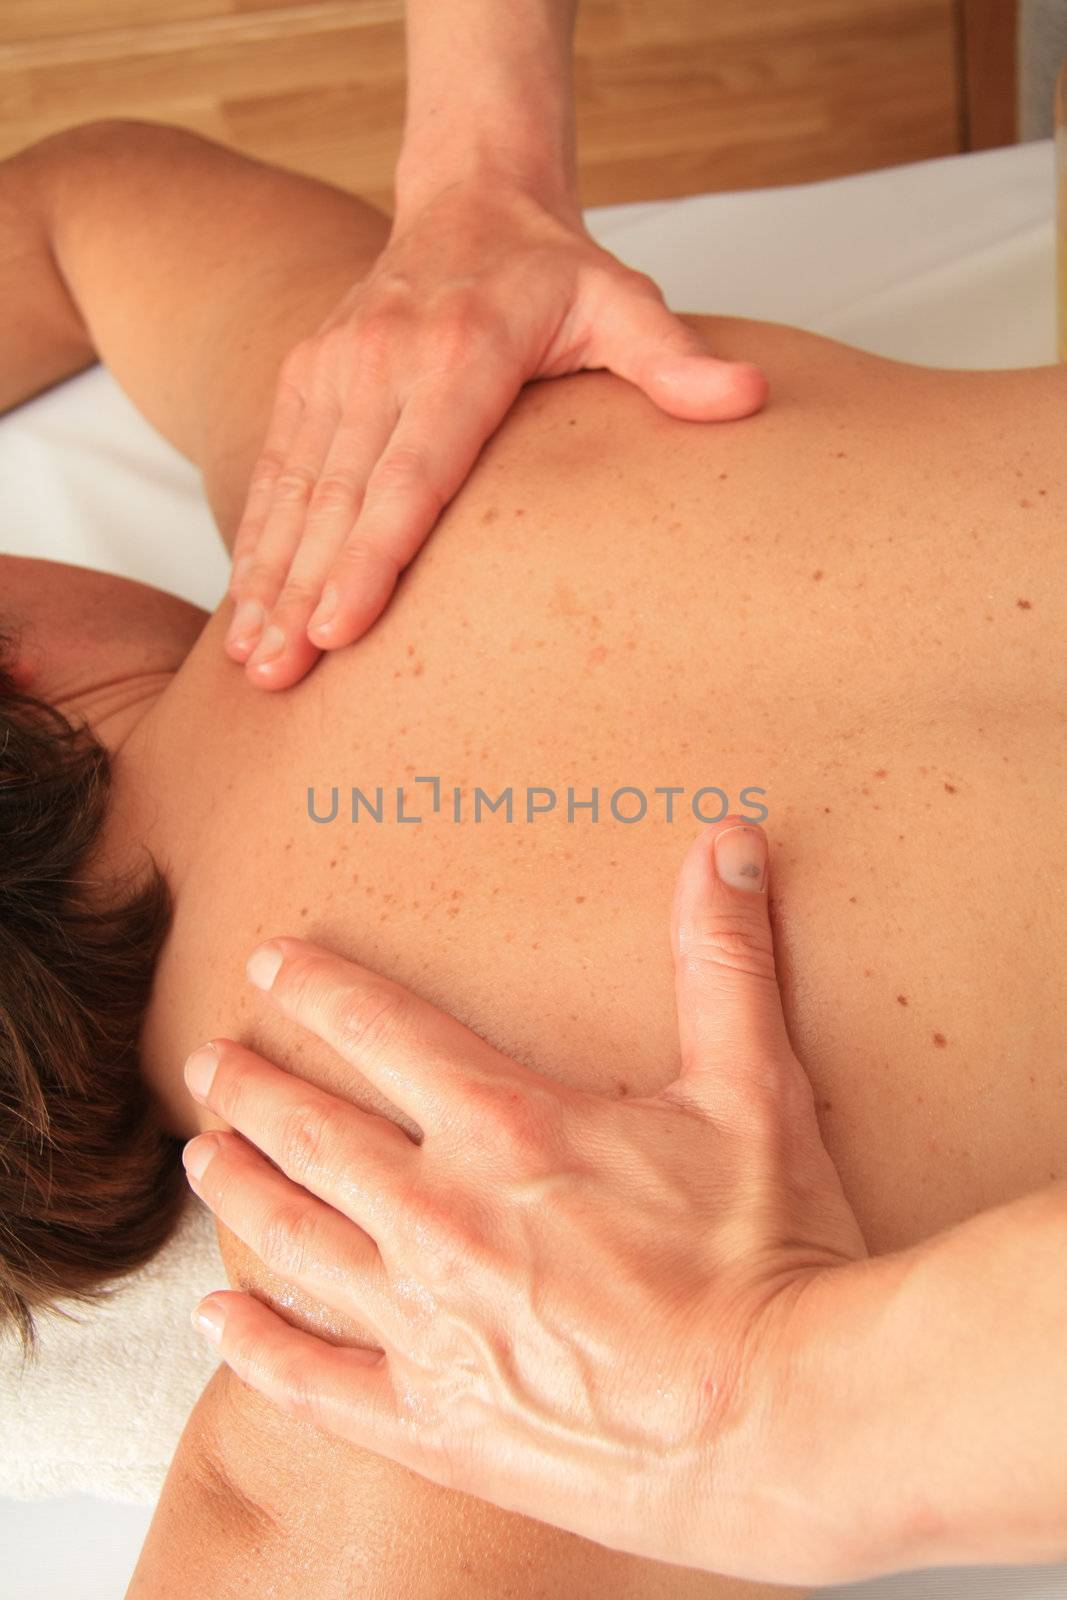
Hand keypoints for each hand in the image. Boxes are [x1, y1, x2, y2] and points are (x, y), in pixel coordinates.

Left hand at [180, 820, 879, 1583]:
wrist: (779, 1419)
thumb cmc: (768, 1252)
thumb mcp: (754, 1087)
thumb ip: (724, 960)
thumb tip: (726, 842)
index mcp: (503, 1124)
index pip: (378, 1027)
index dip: (316, 986)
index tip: (269, 964)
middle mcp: (438, 1213)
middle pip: (311, 1130)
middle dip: (251, 1087)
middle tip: (209, 1061)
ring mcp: (422, 1321)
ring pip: (293, 1238)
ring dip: (239, 1187)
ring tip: (202, 1156)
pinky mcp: (431, 1418)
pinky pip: (311, 1380)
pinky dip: (254, 1347)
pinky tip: (217, 1322)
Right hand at [224, 183, 767, 688]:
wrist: (471, 196)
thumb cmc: (555, 272)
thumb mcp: (623, 303)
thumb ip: (672, 358)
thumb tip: (745, 400)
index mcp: (461, 353)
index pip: (410, 475)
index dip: (371, 557)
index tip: (339, 629)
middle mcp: (382, 359)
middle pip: (339, 498)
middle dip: (302, 593)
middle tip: (279, 675)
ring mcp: (334, 366)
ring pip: (295, 489)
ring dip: (266, 578)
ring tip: (249, 659)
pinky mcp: (305, 374)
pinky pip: (275, 468)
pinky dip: (258, 538)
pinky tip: (245, 604)